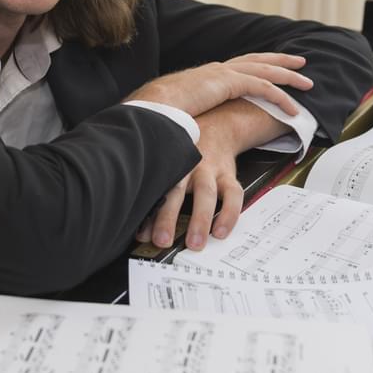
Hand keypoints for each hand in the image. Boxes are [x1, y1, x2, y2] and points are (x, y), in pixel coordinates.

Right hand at [125, 52, 311, 117]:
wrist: (152, 106)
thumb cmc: (160, 113)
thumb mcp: (181, 111)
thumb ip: (193, 114)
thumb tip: (193, 128)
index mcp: (208, 75)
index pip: (239, 66)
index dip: (258, 65)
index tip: (271, 66)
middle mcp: (218, 70)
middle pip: (257, 60)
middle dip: (280, 60)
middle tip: (300, 60)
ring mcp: (224, 73)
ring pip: (266, 71)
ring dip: (289, 76)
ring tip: (307, 83)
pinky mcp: (229, 83)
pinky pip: (264, 89)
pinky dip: (281, 98)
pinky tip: (293, 109)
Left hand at [136, 98, 291, 249]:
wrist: (218, 129)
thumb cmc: (185, 154)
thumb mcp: (167, 166)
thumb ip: (155, 195)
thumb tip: (139, 231)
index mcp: (168, 164)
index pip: (154, 189)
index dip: (146, 212)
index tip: (140, 235)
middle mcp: (188, 165)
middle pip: (176, 191)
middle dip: (168, 217)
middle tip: (162, 241)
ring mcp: (210, 170)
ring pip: (206, 194)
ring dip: (200, 220)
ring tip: (195, 244)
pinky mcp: (229, 175)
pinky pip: (233, 195)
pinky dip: (229, 215)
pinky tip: (221, 232)